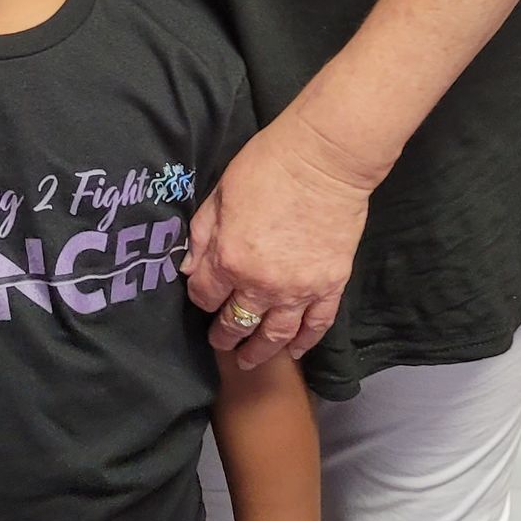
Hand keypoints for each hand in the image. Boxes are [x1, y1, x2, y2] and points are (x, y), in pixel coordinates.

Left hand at [184, 113, 370, 367]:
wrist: (324, 160)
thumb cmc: (267, 167)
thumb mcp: (220, 195)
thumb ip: (202, 235)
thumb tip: (189, 268)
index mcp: (229, 259)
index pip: (206, 296)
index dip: (201, 299)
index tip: (204, 297)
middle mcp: (261, 284)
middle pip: (237, 323)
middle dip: (225, 335)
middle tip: (221, 342)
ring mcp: (299, 290)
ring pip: (275, 335)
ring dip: (260, 351)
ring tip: (249, 360)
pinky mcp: (330, 286)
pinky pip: (316, 326)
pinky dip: (305, 343)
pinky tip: (295, 351)